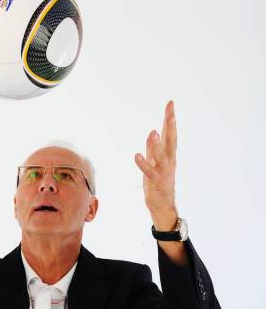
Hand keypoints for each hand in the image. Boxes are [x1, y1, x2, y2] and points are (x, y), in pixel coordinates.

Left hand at [134, 100, 177, 228]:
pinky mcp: (155, 181)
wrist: (162, 204)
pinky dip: (143, 163)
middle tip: (170, 110)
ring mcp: (163, 171)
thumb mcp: (156, 161)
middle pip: (171, 140)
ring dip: (156, 145)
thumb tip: (154, 131)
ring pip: (161, 155)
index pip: (170, 133)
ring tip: (153, 132)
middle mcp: (169, 160)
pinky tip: (137, 156)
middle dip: (170, 124)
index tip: (170, 104)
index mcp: (169, 154)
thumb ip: (154, 147)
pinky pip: (149, 171)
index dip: (170, 118)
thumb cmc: (158, 182)